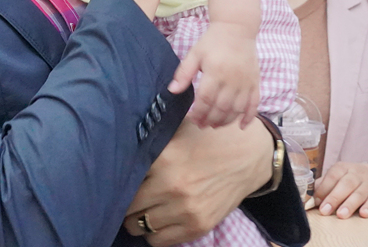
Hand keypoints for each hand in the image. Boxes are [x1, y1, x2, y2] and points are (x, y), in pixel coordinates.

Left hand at [122, 118, 274, 245]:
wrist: (249, 155)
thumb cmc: (209, 139)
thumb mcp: (177, 131)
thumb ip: (151, 142)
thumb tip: (118, 151)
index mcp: (163, 159)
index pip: (124, 179)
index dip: (119, 180)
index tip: (119, 180)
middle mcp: (172, 187)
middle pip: (128, 207)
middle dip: (125, 202)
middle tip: (130, 196)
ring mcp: (186, 210)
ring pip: (140, 226)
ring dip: (137, 219)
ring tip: (143, 209)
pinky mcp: (198, 226)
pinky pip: (160, 240)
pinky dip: (154, 232)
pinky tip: (158, 219)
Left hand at [169, 23, 259, 128]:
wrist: (237, 29)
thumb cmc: (213, 41)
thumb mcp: (194, 54)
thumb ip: (184, 73)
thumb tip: (172, 90)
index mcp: (215, 72)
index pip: (206, 100)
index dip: (198, 113)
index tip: (191, 118)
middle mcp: (232, 80)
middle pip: (221, 108)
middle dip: (210, 120)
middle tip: (202, 125)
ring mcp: (246, 82)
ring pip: (237, 109)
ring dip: (226, 121)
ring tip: (215, 125)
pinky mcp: (255, 82)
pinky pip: (254, 104)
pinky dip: (249, 117)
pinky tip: (241, 127)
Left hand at [313, 161, 367, 218]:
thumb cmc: (351, 178)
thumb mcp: (338, 176)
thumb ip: (324, 185)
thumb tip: (310, 198)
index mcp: (343, 168)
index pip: (333, 176)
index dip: (324, 188)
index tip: (316, 201)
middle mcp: (356, 174)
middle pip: (346, 184)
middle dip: (334, 198)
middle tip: (325, 210)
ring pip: (359, 193)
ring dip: (350, 204)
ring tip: (341, 215)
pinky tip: (363, 214)